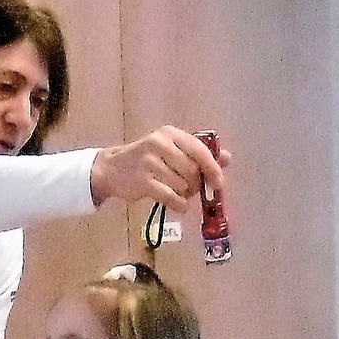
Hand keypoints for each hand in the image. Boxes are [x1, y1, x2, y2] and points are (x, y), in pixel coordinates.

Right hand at [90, 128, 228, 211]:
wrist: (112, 169)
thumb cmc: (147, 161)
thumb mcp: (171, 151)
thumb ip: (198, 154)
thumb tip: (227, 158)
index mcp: (170, 134)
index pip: (199, 149)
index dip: (213, 167)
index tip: (218, 182)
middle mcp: (160, 143)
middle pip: (193, 170)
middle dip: (195, 185)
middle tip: (189, 189)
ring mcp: (150, 162)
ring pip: (183, 186)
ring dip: (184, 195)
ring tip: (175, 192)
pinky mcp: (143, 181)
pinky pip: (171, 197)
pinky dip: (179, 205)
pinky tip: (177, 204)